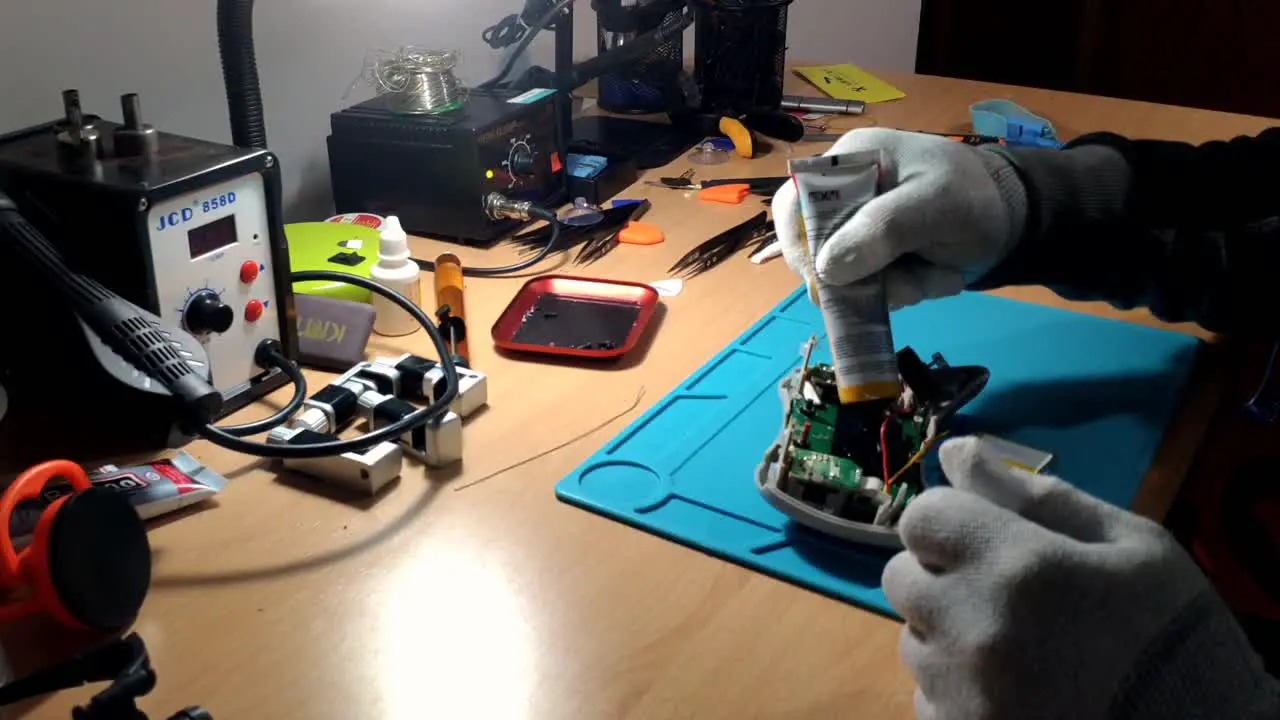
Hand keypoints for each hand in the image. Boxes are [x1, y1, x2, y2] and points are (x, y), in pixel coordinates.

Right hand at [771, 128, 1027, 307]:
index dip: (800, 244)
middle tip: (907, 285)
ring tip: (935, 277)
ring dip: (893, 289)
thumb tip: (827, 269)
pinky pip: (868, 289)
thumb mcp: (933, 205)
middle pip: (817, 249)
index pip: (795, 202)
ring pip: (845, 278)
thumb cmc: (972, 196)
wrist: (1014, 219)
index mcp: (849, 161)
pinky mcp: (875, 256)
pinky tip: (936, 278)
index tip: (824, 281)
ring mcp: (859, 228)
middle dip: (862, 278)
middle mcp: (845, 194)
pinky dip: (904, 292)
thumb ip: (882, 230)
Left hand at [884, 436, 1275, 719]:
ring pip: (912, 639)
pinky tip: (1010, 689)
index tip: (983, 536)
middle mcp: (972, 625)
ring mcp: (961, 688)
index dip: (949, 520)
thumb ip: (1036, 494)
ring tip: (1014, 646)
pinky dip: (954, 689)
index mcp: (1016, 565)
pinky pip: (925, 696)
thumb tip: (957, 451)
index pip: (921, 517)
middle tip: (1000, 592)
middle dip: (941, 575)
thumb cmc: (1170, 630)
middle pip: (901, 577)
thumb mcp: (1130, 545)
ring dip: (947, 633)